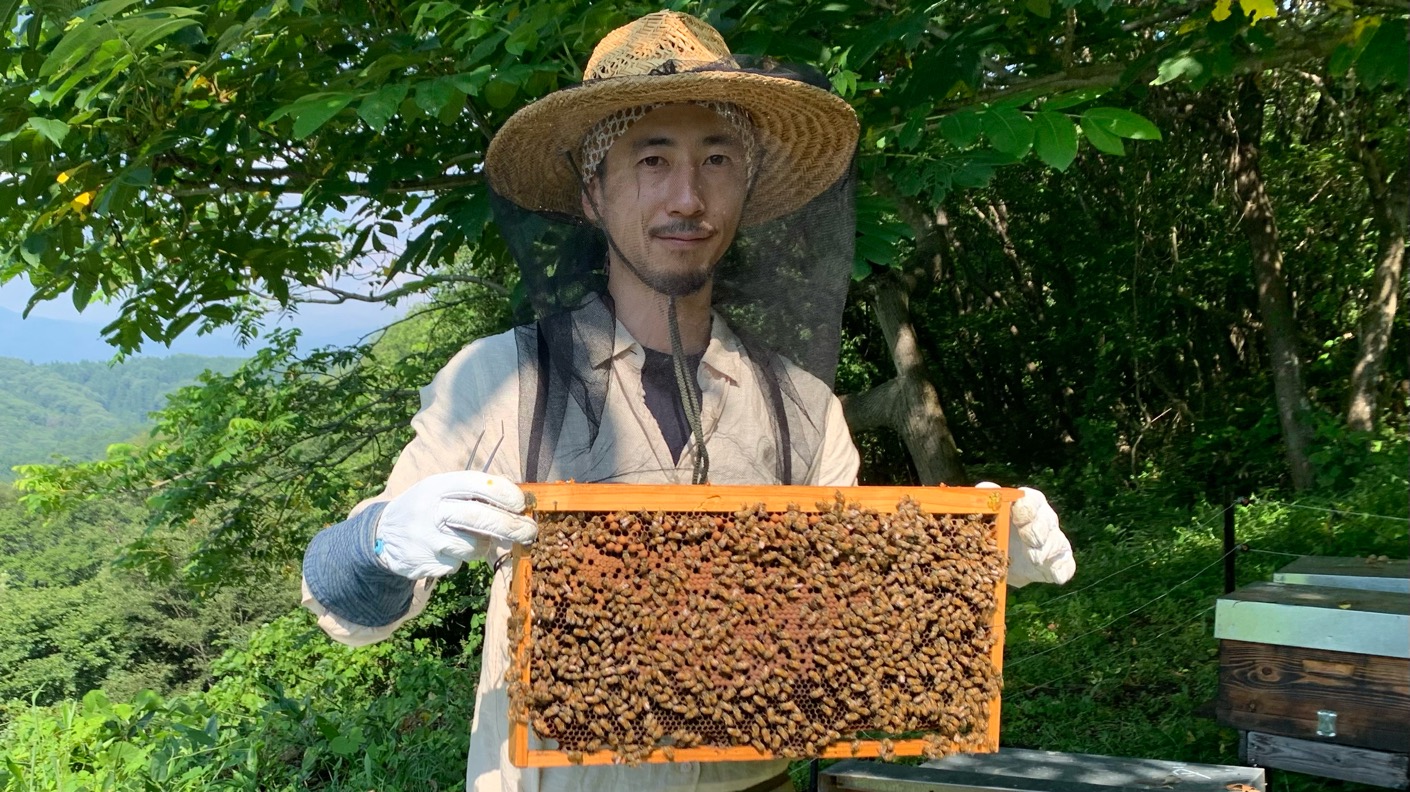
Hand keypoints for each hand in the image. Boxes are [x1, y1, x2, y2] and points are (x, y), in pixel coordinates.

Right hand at [374, 471, 537, 579]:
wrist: (382, 535)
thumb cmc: (426, 508)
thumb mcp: (441, 490)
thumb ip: (472, 495)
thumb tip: (517, 506)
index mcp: (437, 485)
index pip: (477, 485)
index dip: (504, 493)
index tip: (521, 504)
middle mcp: (431, 510)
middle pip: (480, 518)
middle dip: (511, 526)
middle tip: (530, 532)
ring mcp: (427, 539)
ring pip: (474, 546)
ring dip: (481, 546)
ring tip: (468, 539)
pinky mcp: (425, 563)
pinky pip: (458, 565)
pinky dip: (459, 559)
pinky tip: (444, 550)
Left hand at [977, 482, 1074, 586]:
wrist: (996, 562)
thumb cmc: (991, 532)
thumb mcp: (984, 516)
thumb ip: (985, 501)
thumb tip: (986, 489)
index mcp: (1026, 505)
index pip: (1032, 500)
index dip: (1027, 508)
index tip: (1018, 519)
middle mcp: (1043, 520)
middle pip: (1048, 520)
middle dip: (1039, 530)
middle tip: (1031, 541)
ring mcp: (1053, 541)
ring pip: (1058, 542)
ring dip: (1048, 551)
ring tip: (1035, 559)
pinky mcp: (1058, 563)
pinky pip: (1066, 565)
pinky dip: (1062, 570)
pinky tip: (1055, 575)